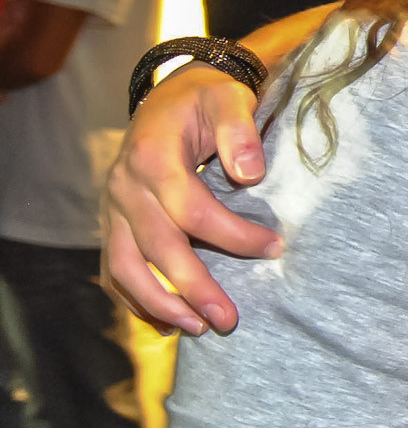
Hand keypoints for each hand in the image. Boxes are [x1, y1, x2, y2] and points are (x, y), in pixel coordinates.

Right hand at [101, 64, 277, 335]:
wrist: (169, 97)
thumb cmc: (206, 100)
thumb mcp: (228, 99)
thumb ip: (240, 131)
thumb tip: (249, 174)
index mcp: (152, 157)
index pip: (193, 210)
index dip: (234, 235)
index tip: (275, 248)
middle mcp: (125, 188)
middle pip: (156, 247)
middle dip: (193, 289)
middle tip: (228, 321)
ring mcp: (112, 209)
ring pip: (124, 267)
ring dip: (158, 304)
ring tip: (197, 330)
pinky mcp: (112, 224)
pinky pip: (113, 270)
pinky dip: (134, 301)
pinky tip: (165, 324)